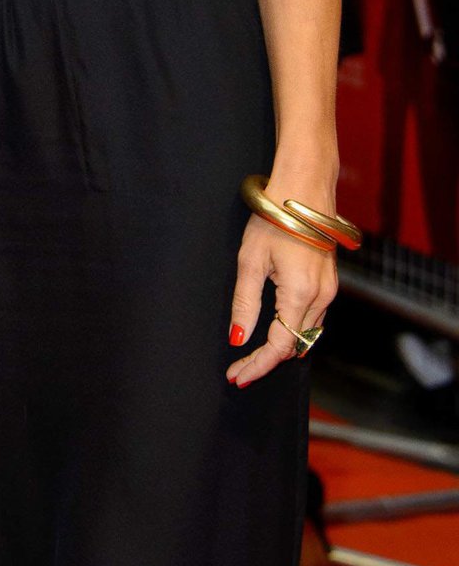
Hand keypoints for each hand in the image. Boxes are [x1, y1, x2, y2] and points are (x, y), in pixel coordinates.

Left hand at [227, 211, 337, 386]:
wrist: (304, 189)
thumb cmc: (274, 218)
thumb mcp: (250, 261)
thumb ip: (245, 303)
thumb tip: (238, 339)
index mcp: (301, 294)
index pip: (280, 345)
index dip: (258, 365)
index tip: (237, 376)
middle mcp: (321, 297)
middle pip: (295, 345)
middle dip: (267, 360)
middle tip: (239, 370)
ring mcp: (329, 290)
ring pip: (306, 334)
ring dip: (281, 347)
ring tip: (251, 356)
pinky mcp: (329, 282)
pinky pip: (313, 318)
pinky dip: (293, 330)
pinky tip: (273, 330)